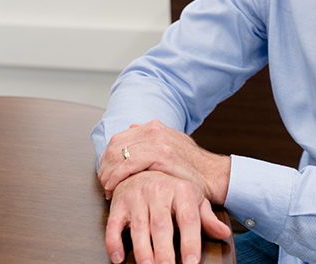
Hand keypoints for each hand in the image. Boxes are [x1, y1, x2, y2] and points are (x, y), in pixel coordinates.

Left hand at [98, 120, 230, 204]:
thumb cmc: (191, 166)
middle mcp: (153, 129)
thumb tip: (133, 128)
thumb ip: (152, 137)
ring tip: (107, 188)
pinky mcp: (160, 154)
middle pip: (115, 145)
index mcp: (154, 126)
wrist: (212, 174)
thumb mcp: (172, 143)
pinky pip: (129, 164)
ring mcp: (157, 140)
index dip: (107, 158)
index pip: (119, 139)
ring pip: (118, 154)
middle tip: (104, 183)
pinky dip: (117, 176)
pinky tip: (114, 187)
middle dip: (105, 166)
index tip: (106, 173)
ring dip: (108, 173)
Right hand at [105, 170, 230, 263]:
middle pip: (162, 225)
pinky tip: (118, 258)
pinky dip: (113, 243)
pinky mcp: (119, 204)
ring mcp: (137, 197)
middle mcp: (159, 191)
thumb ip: (207, 218)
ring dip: (143, 251)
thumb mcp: (193, 199)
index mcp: (182, 190)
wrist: (143, 169)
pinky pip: (113, 225)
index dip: (190, 242)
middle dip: (164, 251)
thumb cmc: (172, 190)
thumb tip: (224, 234)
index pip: (188, 218)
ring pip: (139, 227)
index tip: (191, 263)